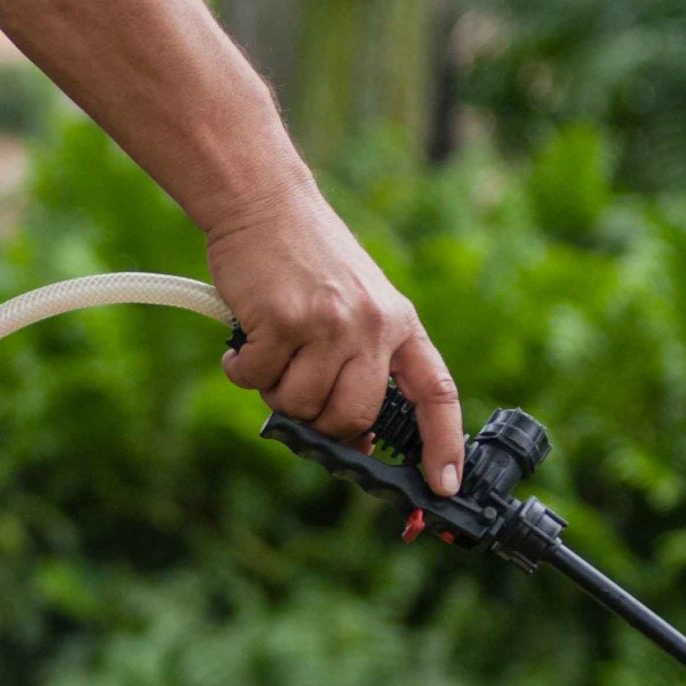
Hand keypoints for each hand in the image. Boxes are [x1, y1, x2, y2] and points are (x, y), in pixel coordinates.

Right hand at [207, 186, 465, 495]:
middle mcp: (371, 325)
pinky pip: (256, 380)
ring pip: (301, 406)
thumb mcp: (356, 301)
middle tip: (296, 388)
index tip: (443, 484)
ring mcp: (328, 324)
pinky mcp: (283, 321)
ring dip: (276, 389)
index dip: (442, 444)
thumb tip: (353, 436)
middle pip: (352, 417)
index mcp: (399, 322)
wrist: (263, 201)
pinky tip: (245, 337)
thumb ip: (362, 360)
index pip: (435, 393)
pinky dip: (242, 368)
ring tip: (270, 348)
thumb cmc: (304, 257)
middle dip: (320, 421)